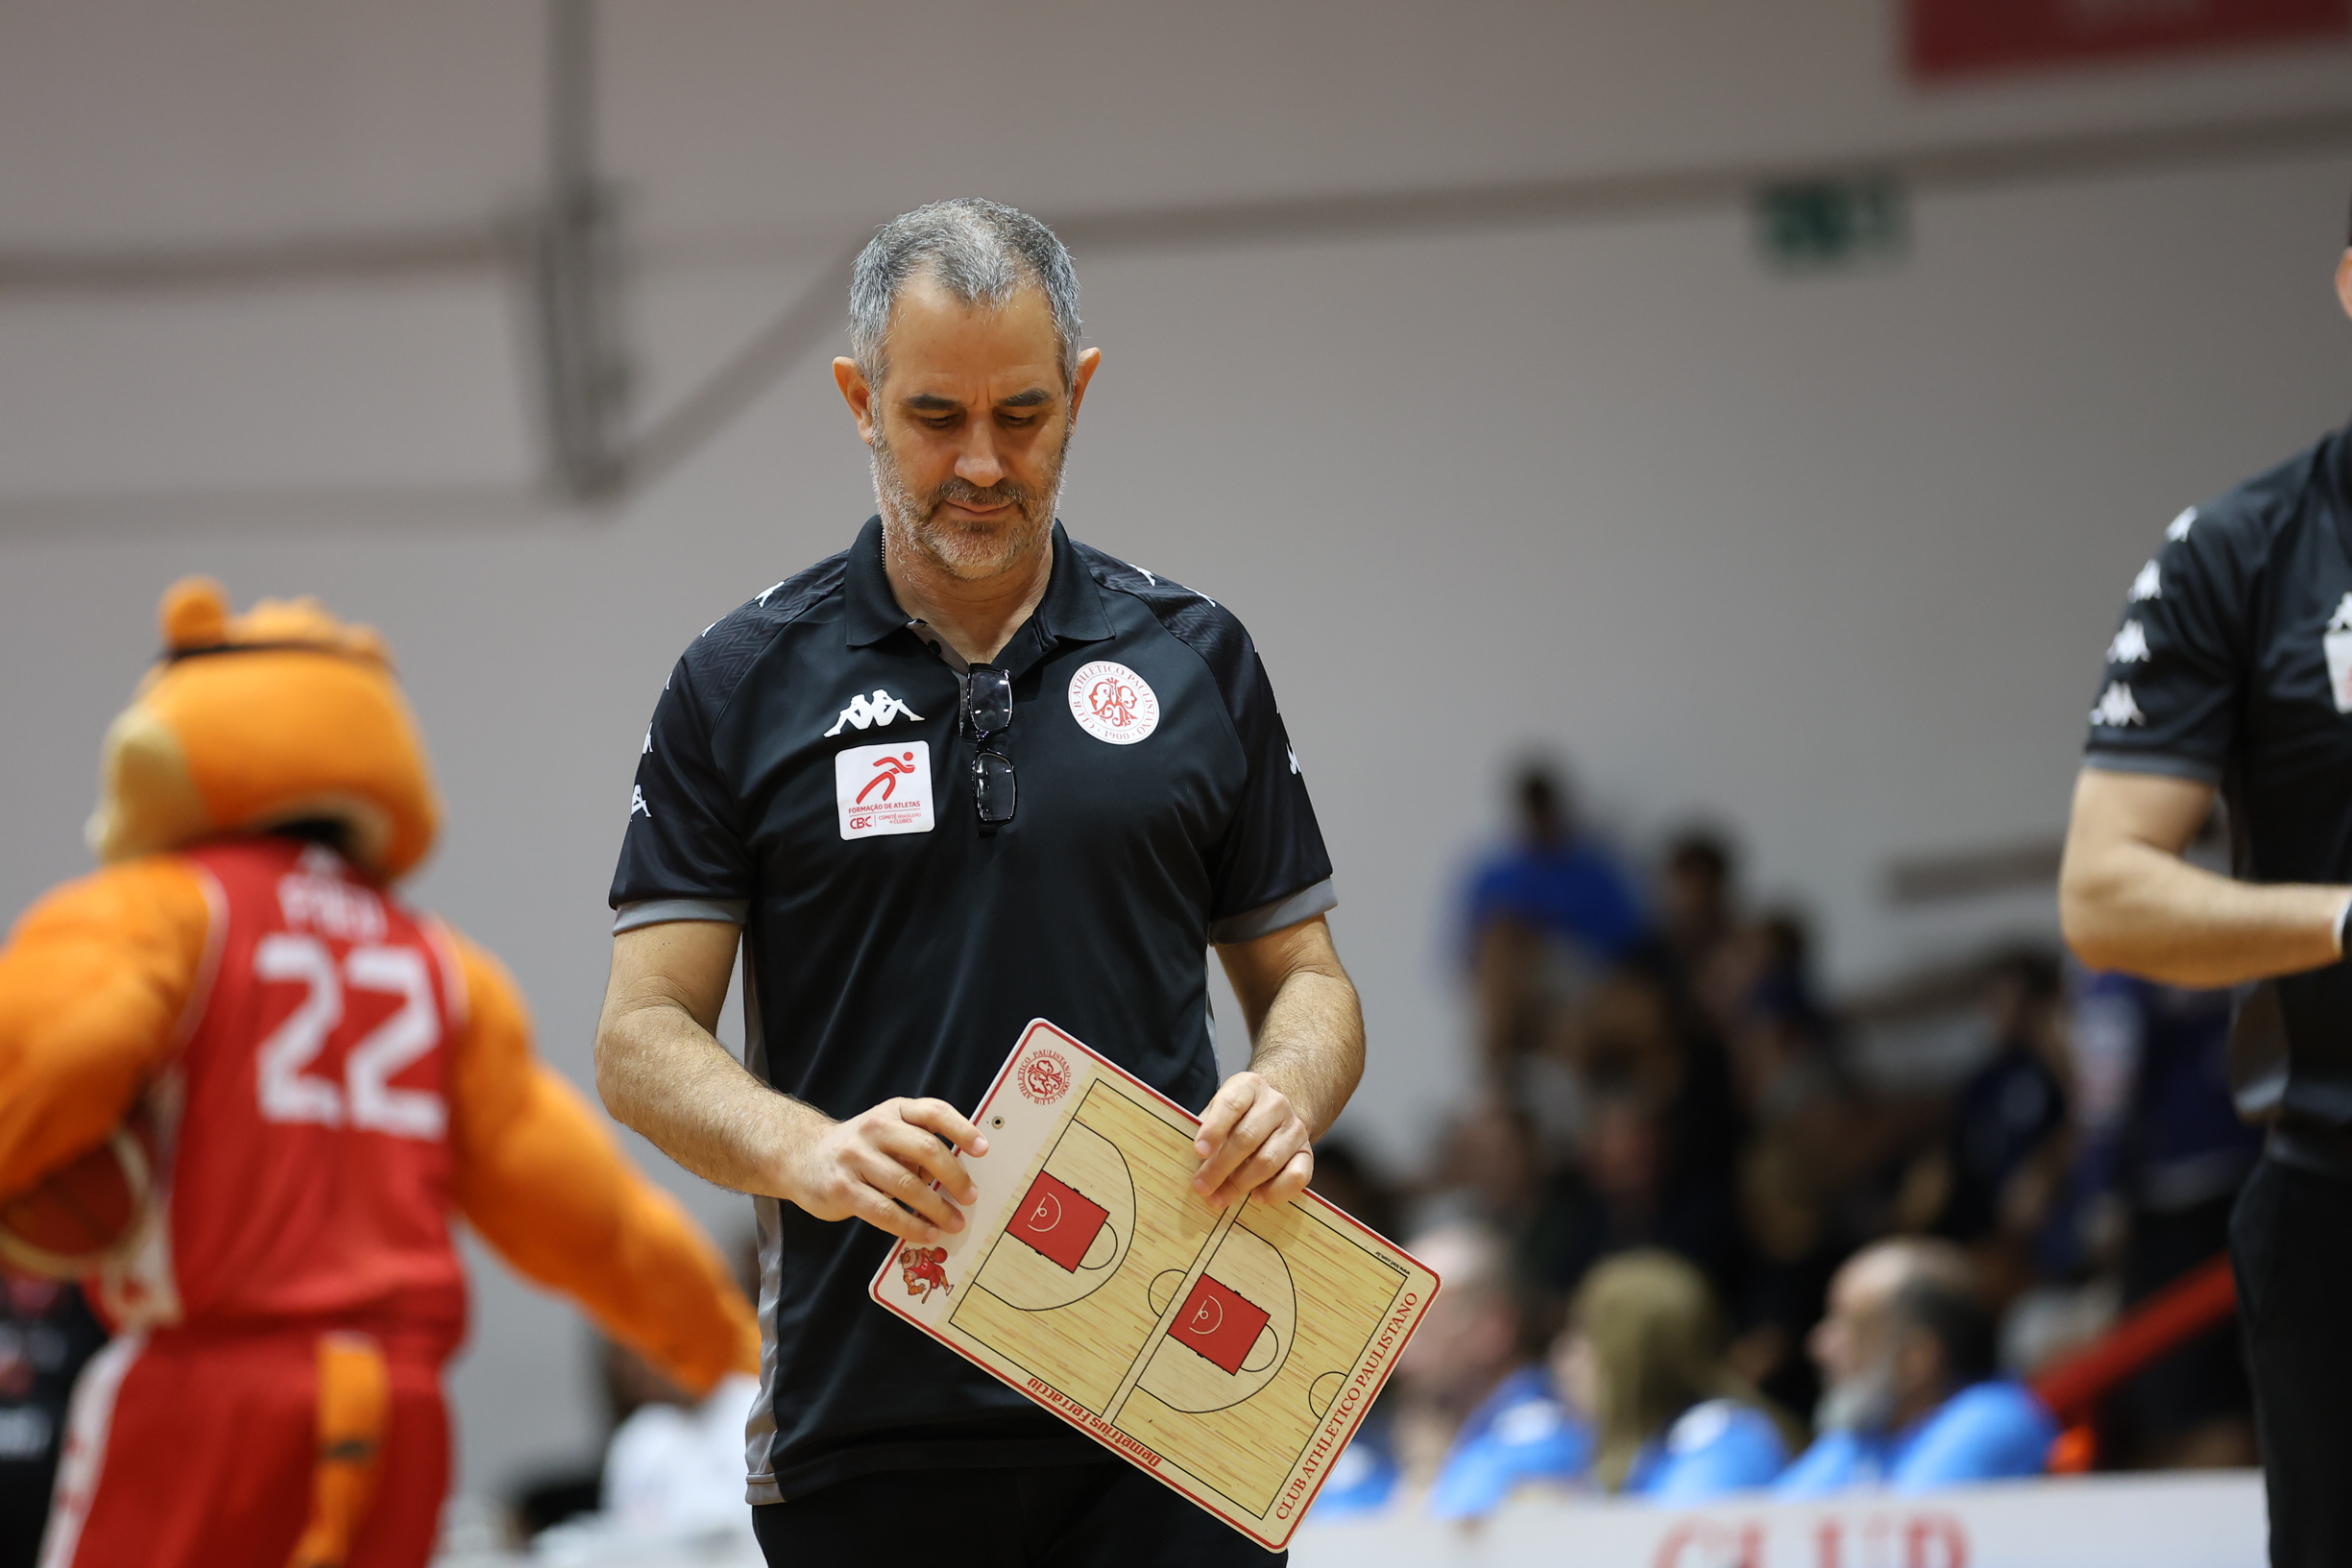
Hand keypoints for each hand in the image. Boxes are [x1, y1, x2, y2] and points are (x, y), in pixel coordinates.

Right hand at [782, 1098, 986, 1242]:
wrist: (802, 1157)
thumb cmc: (858, 1148)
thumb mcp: (887, 1132)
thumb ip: (918, 1145)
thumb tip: (957, 1176)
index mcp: (893, 1111)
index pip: (933, 1112)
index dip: (961, 1129)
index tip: (983, 1149)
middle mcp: (874, 1128)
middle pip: (925, 1148)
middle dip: (954, 1176)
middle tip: (969, 1196)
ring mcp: (855, 1157)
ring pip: (907, 1184)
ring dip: (936, 1207)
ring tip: (954, 1222)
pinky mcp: (842, 1188)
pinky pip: (884, 1211)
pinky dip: (910, 1225)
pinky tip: (925, 1232)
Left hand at [1192, 1071, 1312, 1208]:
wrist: (1277, 1110)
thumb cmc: (1239, 1115)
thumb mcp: (1220, 1109)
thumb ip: (1207, 1128)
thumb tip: (1195, 1161)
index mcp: (1249, 1087)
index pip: (1232, 1105)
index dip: (1214, 1129)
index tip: (1198, 1152)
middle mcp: (1276, 1104)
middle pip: (1247, 1138)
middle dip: (1220, 1167)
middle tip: (1201, 1187)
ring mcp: (1295, 1129)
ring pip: (1268, 1161)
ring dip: (1240, 1185)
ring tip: (1219, 1198)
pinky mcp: (1307, 1153)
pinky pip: (1296, 1177)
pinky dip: (1275, 1192)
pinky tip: (1256, 1196)